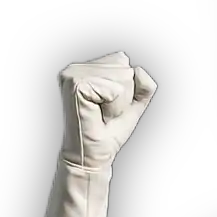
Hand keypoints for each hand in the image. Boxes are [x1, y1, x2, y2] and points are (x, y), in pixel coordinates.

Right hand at [57, 51, 156, 170]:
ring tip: (101, 115)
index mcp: (88, 67)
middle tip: (105, 113)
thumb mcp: (132, 105)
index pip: (122, 61)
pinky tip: (97, 115)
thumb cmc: (109, 132)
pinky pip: (112, 90)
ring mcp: (74, 73)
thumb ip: (142, 86)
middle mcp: (78, 66)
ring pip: (120, 79)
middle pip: (123, 69)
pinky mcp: (76, 84)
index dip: (125, 90)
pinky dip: (112, 107)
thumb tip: (138, 69)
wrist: (94, 155)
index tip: (108, 106)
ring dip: (117, 104)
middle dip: (122, 97)